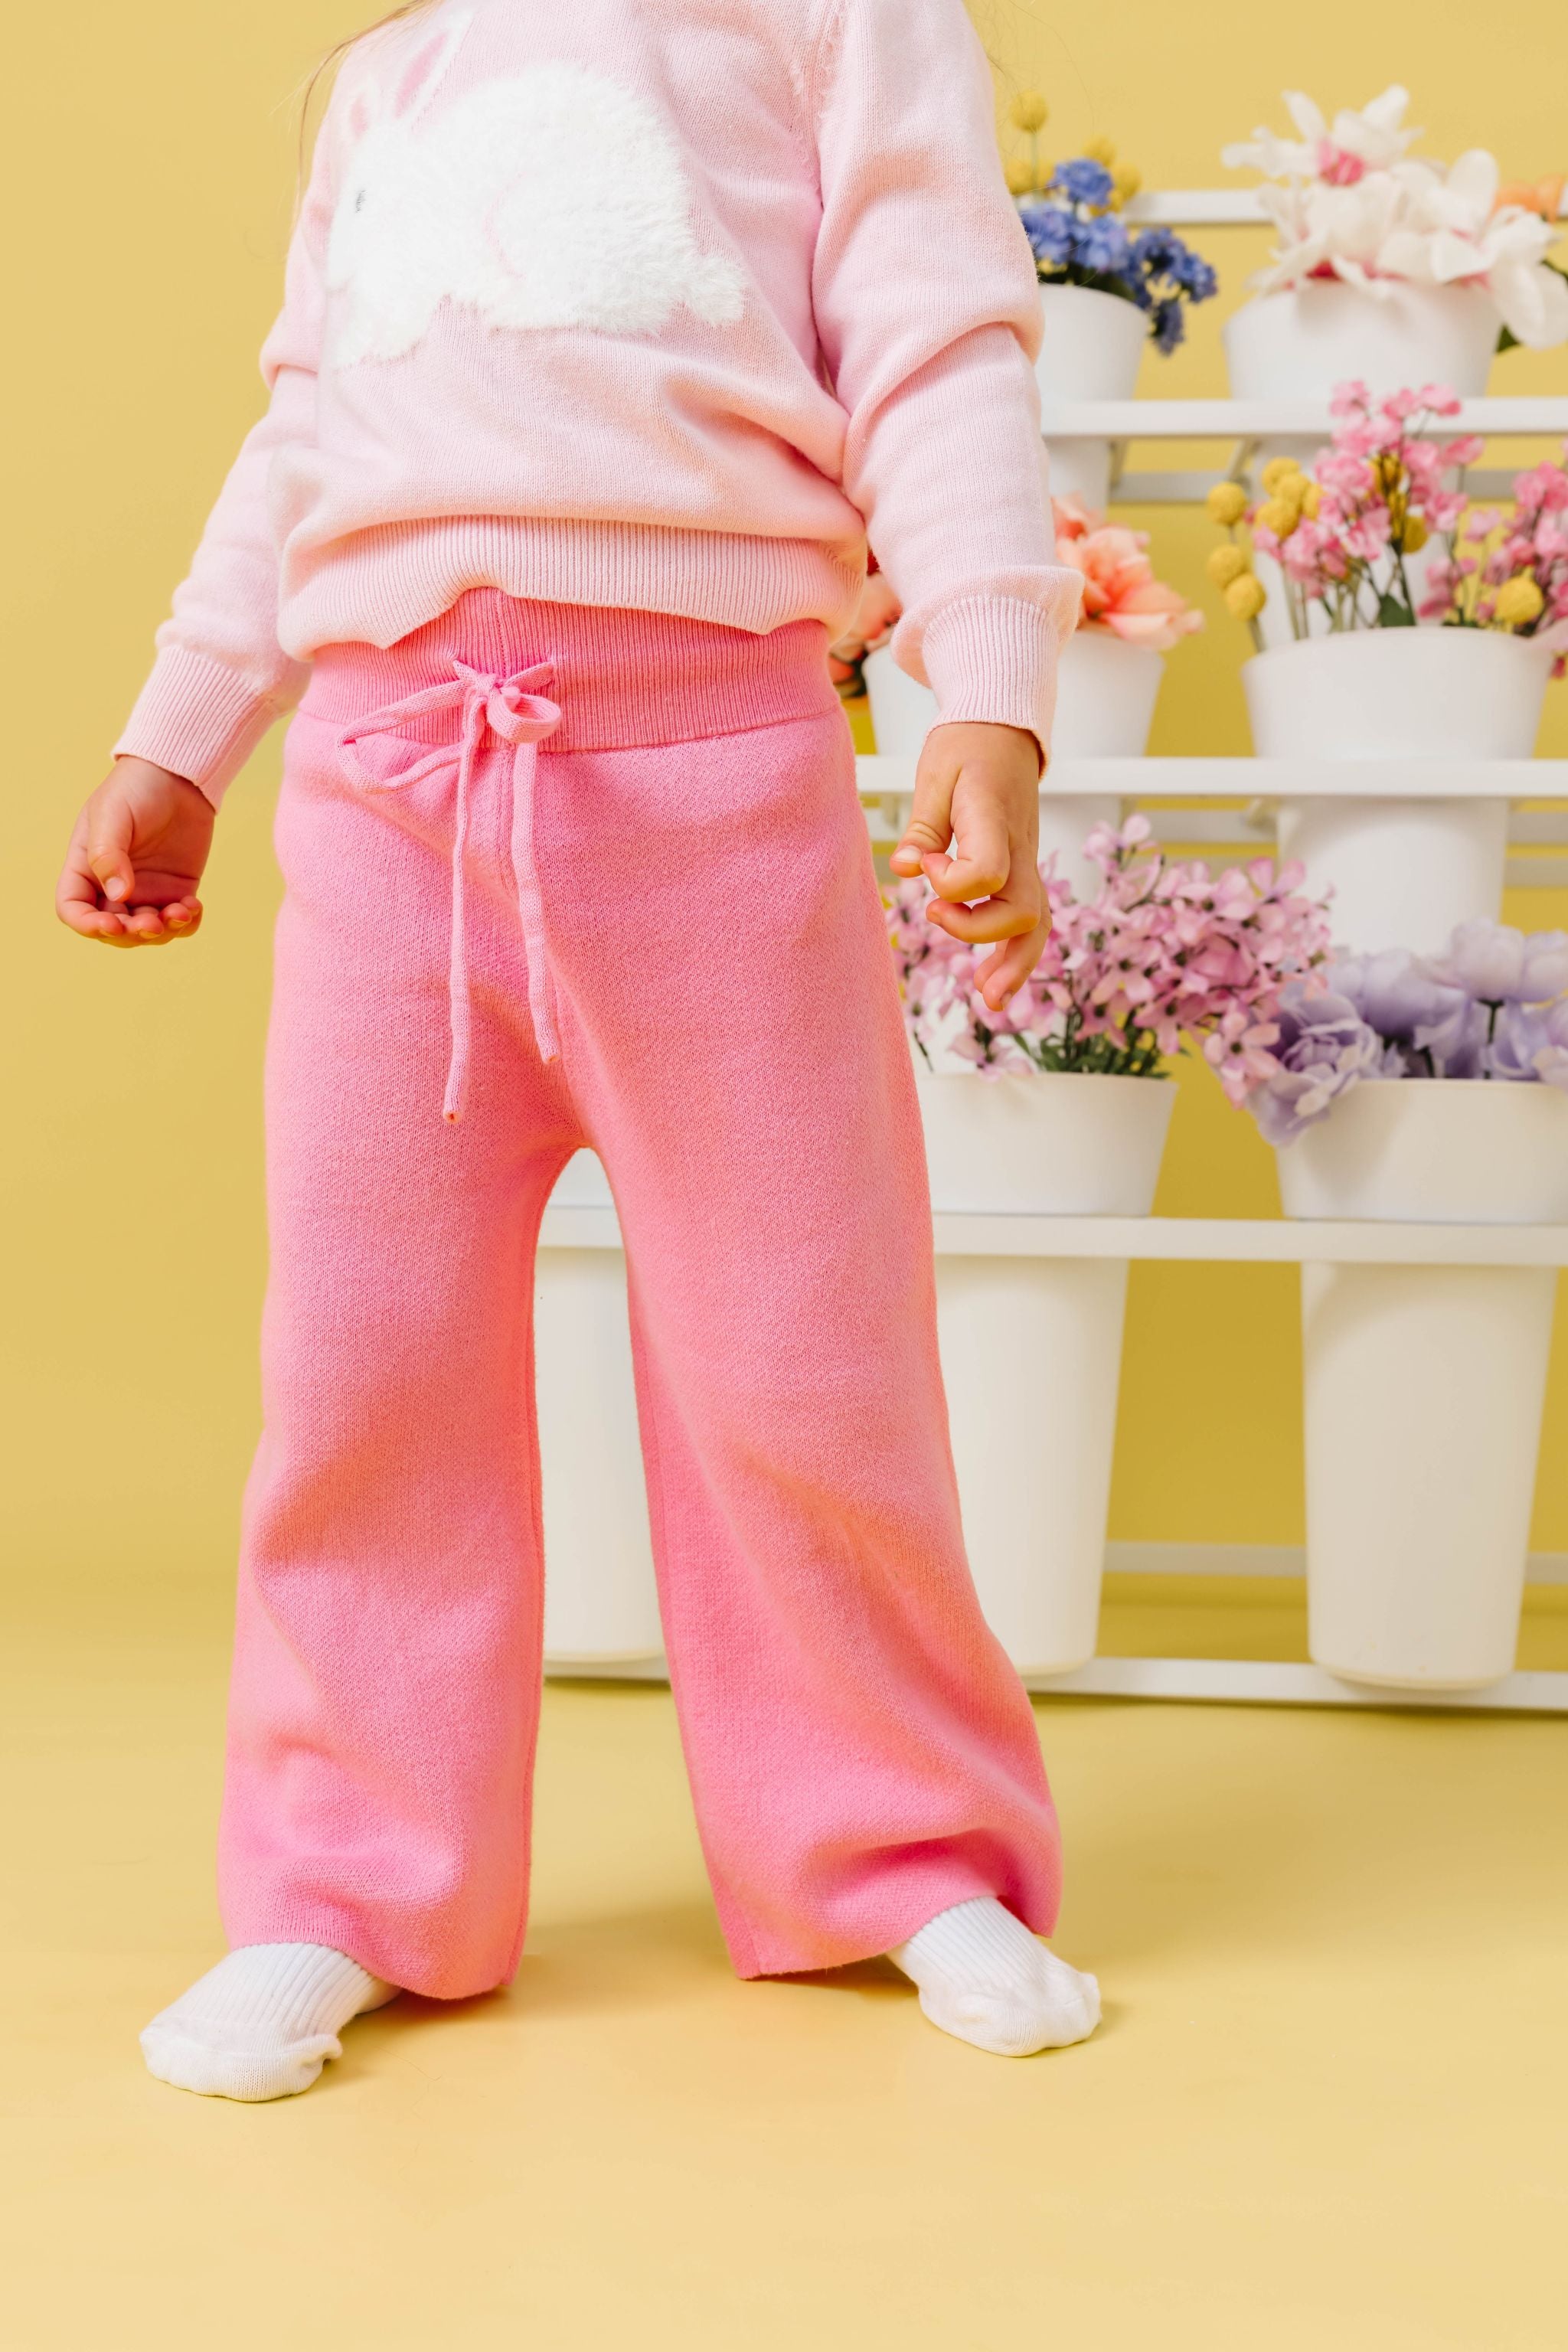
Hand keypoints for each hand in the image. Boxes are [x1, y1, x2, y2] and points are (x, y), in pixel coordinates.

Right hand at [56, 757, 214, 946]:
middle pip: (113, 930)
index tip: (112, 923)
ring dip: (163, 932)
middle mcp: (111, 886)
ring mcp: (145, 891)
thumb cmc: (135, 789)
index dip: (88, 925)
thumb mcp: (112, 815)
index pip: (74, 909)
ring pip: (147, 933)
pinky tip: (193, 907)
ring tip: (180, 911)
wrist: (178, 775)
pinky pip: (178, 922)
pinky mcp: (175, 891)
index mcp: (85, 868)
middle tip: (152, 923)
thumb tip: (118, 896)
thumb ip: (108, 855)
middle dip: (131, 934)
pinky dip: (186, 924)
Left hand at [890, 722, 1047, 1009]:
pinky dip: (1018, 953)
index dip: (951, 882)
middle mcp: (1020, 847)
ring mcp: (1027, 862)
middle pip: (1022, 910)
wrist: (1004, 731)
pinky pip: (1032, 919)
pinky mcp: (1023, 871)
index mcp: (994, 820)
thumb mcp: (933, 776)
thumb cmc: (967, 748)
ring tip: (989, 999)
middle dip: (980, 934)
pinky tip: (995, 980)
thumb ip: (921, 827)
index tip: (925, 861)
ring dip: (1016, 964)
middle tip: (934, 919)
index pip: (987, 871)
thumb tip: (903, 869)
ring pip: (1037, 923)